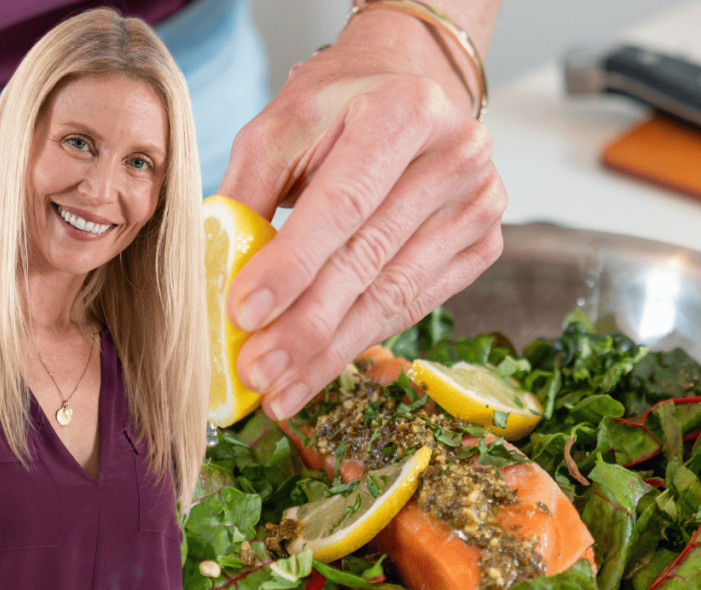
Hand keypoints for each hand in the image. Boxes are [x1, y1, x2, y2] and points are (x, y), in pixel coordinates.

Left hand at [218, 7, 505, 420]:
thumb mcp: (282, 126)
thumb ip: (249, 189)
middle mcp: (458, 156)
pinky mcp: (483, 245)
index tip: (244, 313)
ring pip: (394, 295)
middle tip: (256, 371)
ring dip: (331, 351)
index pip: (344, 203)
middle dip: (306, 325)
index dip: (293, 265)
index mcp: (406, 110)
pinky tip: (320, 367)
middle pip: (371, 259)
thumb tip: (216, 273)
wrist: (409, 91)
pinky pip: (414, 305)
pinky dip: (363, 341)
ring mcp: (481, 204)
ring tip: (280, 388)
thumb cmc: (340, 108)